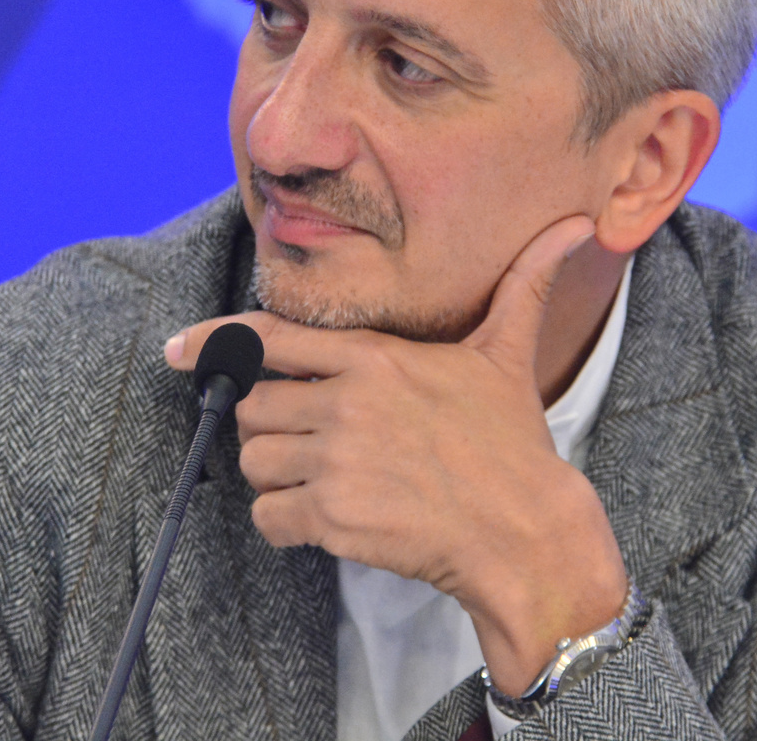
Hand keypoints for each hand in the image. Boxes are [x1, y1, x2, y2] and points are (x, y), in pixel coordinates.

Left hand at [163, 214, 629, 692]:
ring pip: (255, 459)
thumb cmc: (513, 444)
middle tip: (306, 443)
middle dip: (268, 425)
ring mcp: (339, 459)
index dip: (217, 340)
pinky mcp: (334, 515)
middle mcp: (349, 401)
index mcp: (376, 356)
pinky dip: (282, 523)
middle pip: (253, 403)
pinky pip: (267, 515)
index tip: (177, 349)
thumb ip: (525, 284)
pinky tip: (319, 523)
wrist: (525, 531)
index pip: (271, 337)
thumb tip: (578, 226)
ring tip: (319, 483)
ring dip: (274, 476)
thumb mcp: (509, 354)